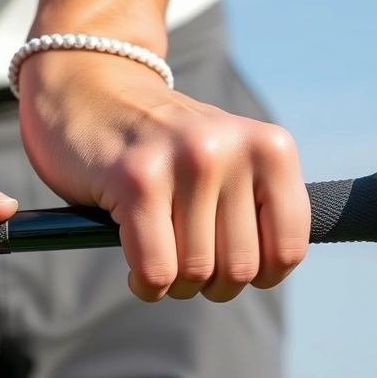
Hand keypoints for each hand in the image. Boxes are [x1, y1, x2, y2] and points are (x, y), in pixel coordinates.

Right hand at [17, 50, 309, 301]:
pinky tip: (136, 271)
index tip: (230, 264)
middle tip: (187, 264)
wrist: (89, 92)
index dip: (261, 275)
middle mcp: (229, 149)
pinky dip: (146, 285)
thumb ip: (257, 205)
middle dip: (211, 284)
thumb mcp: (227, 158)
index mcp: (268, 147)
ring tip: (159, 258)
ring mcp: (184, 162)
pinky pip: (155, 270)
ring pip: (195, 273)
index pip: (287, 247)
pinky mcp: (136, 180)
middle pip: (238, 268)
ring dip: (175, 285)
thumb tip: (268, 271)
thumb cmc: (161, 145)